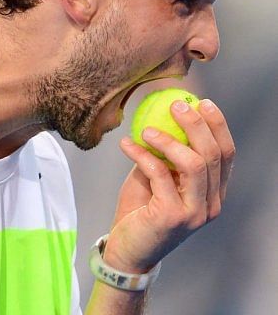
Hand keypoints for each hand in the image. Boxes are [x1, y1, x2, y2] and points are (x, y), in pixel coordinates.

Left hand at [103, 99, 235, 273]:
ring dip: (169, 140)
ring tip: (146, 129)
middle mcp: (211, 204)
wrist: (127, 250)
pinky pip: (160, 173)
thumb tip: (163, 116)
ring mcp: (195, 213)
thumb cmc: (142, 210)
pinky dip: (142, 154)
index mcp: (213, 193)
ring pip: (194, 164)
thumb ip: (167, 154)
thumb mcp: (159, 177)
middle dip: (196, 124)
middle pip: (213, 155)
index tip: (203, 102)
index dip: (218, 125)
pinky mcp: (172, 216)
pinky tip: (127, 145)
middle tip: (177, 106)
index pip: (226, 154)